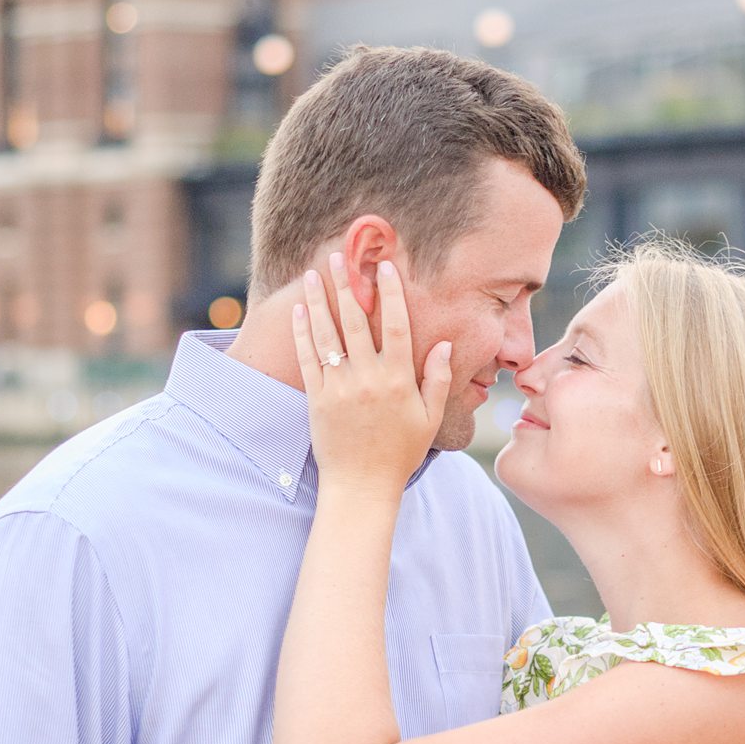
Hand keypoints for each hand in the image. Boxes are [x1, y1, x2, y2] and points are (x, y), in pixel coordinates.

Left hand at [293, 255, 453, 493]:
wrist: (362, 487)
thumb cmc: (400, 453)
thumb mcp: (429, 418)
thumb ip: (438, 379)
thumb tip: (443, 344)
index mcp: (398, 380)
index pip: (396, 326)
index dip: (391, 293)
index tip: (386, 267)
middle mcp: (367, 379)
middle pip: (356, 321)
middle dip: (348, 285)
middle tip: (340, 256)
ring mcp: (339, 388)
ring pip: (328, 334)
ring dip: (320, 300)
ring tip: (315, 273)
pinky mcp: (316, 399)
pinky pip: (308, 358)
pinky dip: (303, 332)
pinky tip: (301, 310)